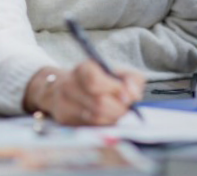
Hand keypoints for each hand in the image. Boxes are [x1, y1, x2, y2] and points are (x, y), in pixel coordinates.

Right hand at [23, 61, 144, 125]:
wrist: (70, 89)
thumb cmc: (101, 80)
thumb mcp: (118, 72)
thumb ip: (132, 79)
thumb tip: (133, 95)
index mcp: (83, 68)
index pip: (96, 81)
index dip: (115, 91)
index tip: (127, 98)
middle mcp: (69, 84)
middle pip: (98, 103)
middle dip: (118, 109)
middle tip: (126, 109)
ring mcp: (64, 103)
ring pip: (95, 118)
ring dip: (112, 118)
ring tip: (117, 113)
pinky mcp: (64, 119)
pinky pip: (89, 127)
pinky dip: (103, 125)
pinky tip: (105, 118)